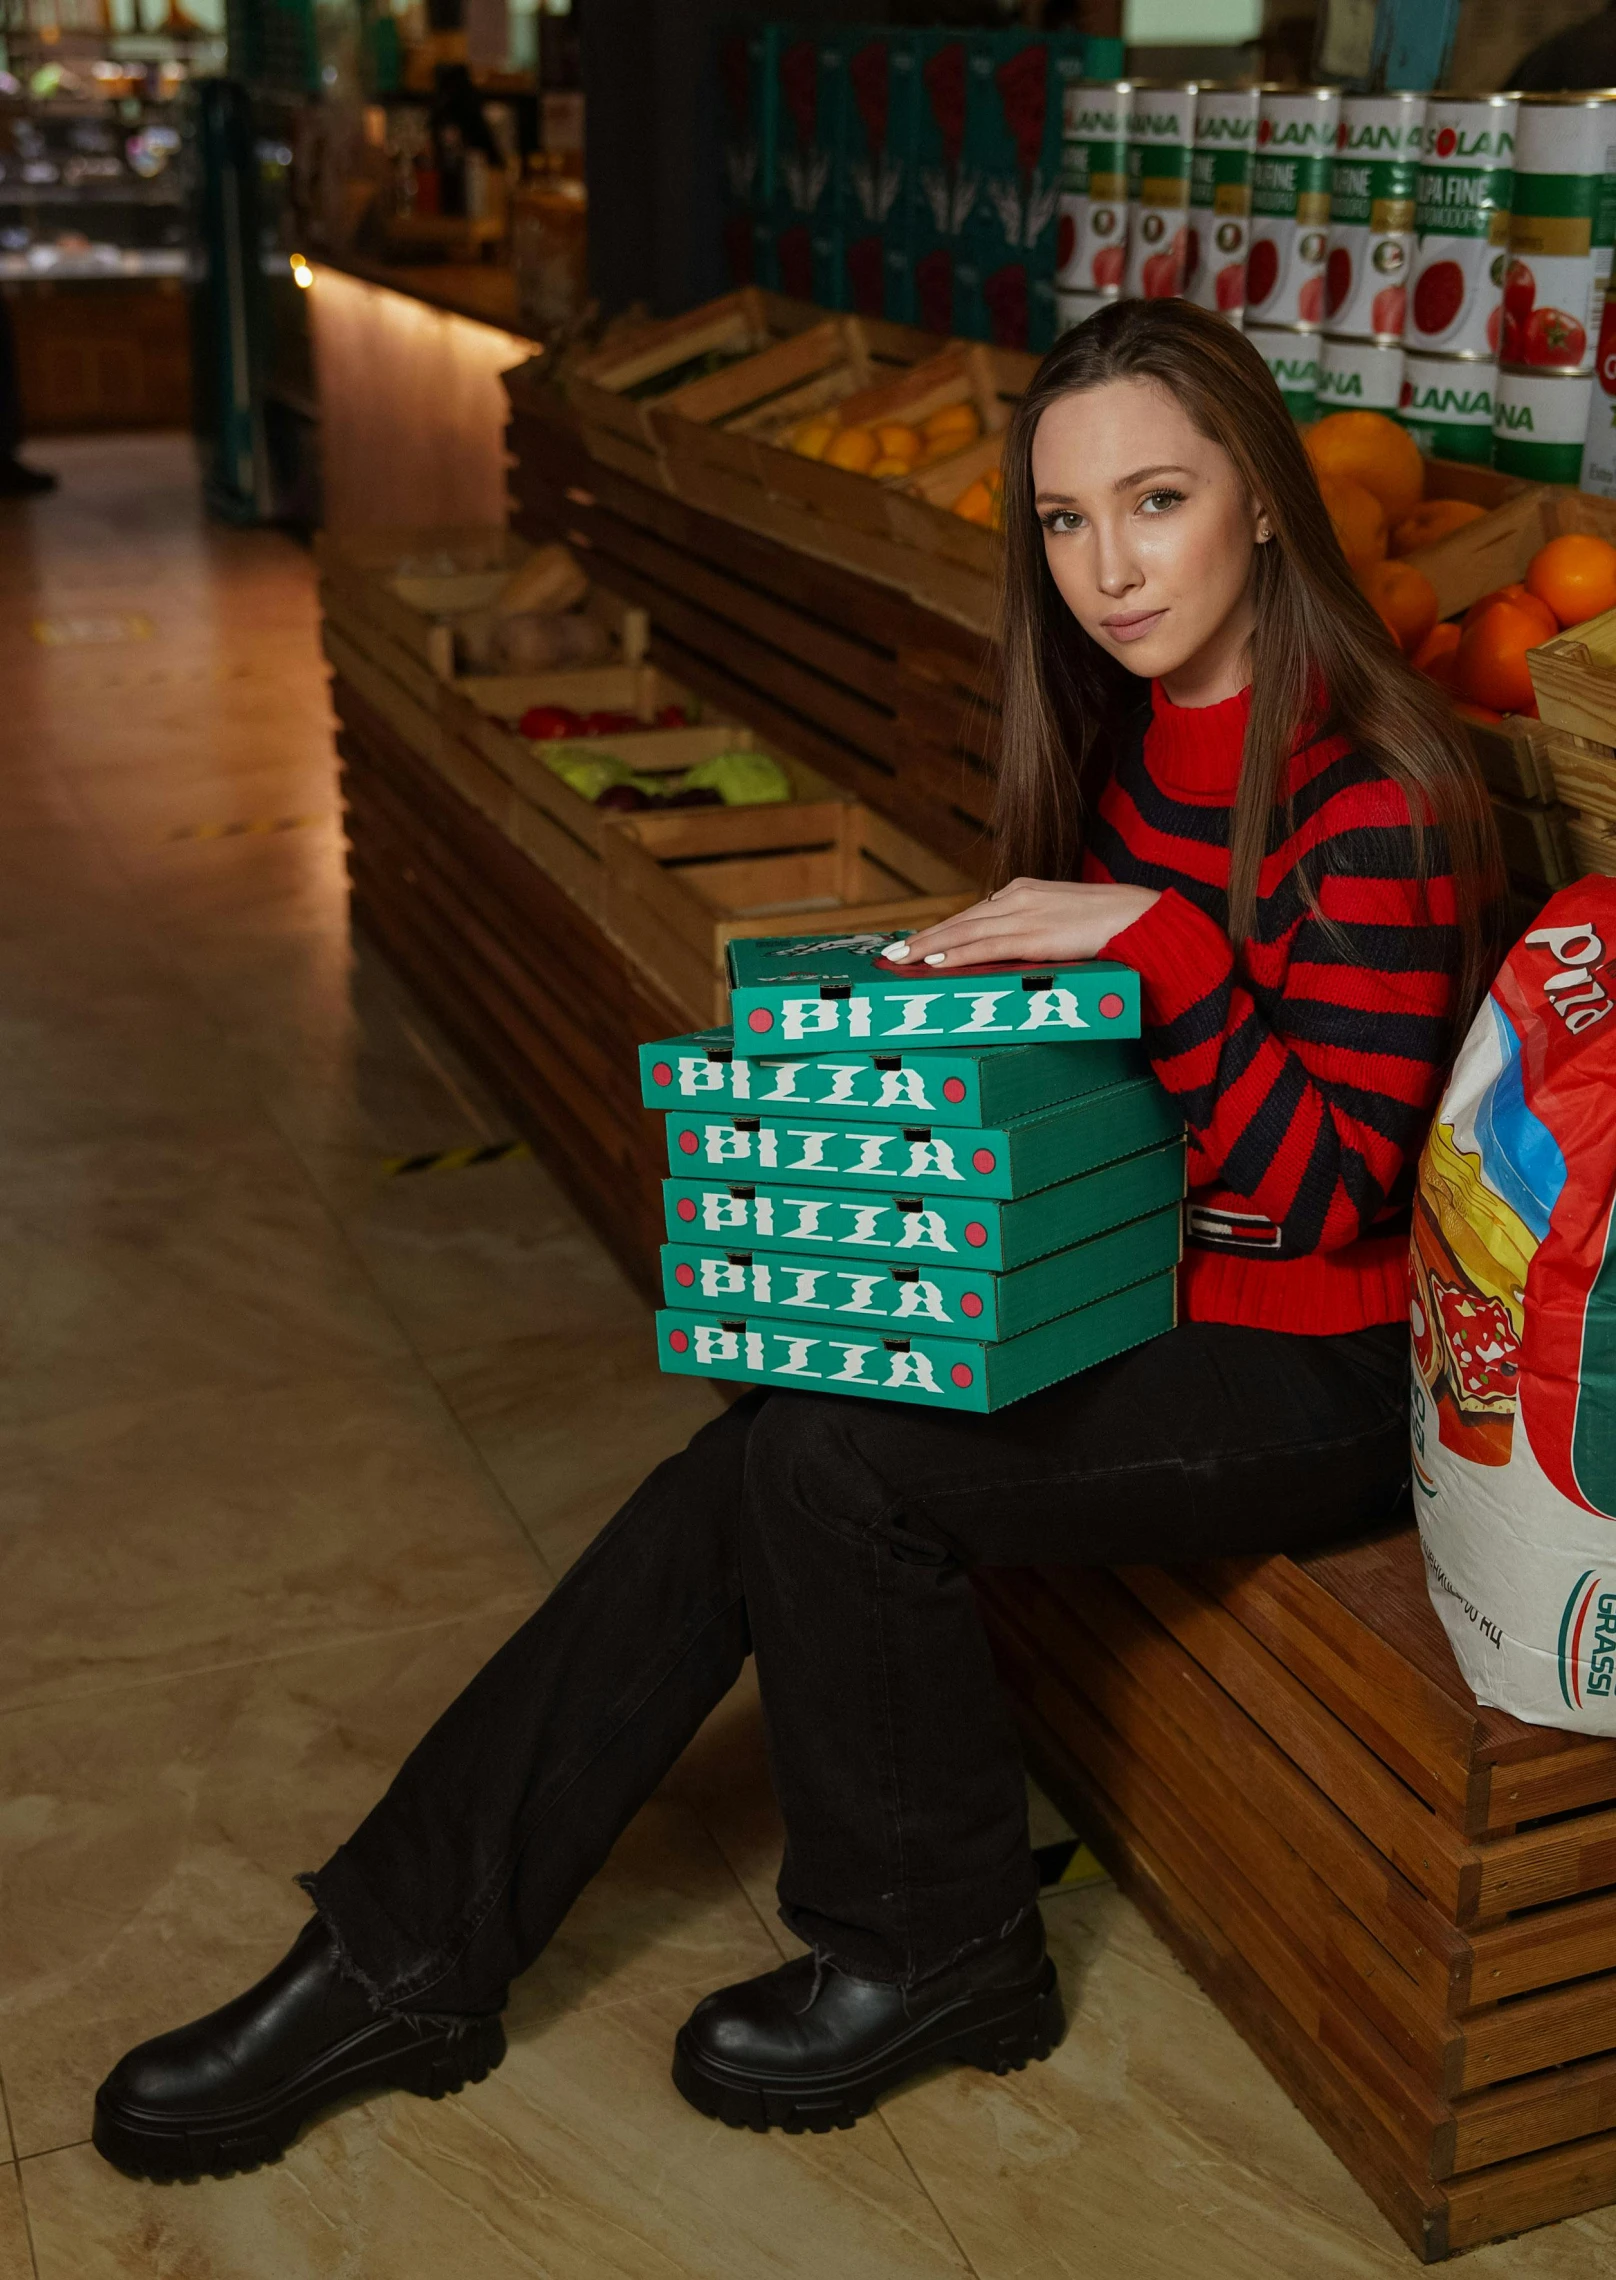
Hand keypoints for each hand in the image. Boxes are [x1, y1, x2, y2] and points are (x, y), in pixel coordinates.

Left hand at [883, 879, 1160, 968]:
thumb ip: (1035, 929)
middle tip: (892, 954)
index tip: (916, 942)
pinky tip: (934, 963)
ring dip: (928, 948)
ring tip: (900, 960)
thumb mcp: (1063, 920)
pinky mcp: (1034, 936)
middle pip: (960, 920)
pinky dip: (955, 955)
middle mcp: (1017, 897)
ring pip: (964, 932)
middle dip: (924, 938)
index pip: (973, 913)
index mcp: (1024, 891)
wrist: (1141, 919)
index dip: (941, 929)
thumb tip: (1011, 949)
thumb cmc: (1108, 925)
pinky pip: (985, 947)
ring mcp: (1024, 915)